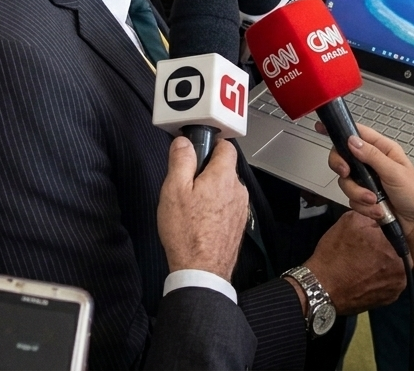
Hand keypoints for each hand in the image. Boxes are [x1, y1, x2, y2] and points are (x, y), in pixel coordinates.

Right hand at [158, 137, 248, 280]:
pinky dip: (215, 207)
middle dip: (206, 171)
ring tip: (190, 206)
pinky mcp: (238, 224)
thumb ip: (181, 161)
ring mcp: (240, 209)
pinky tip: (199, 220)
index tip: (197, 149)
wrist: (201, 271)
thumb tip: (183, 142)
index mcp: (223, 177)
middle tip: (186, 183)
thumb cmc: (187, 234)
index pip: (226, 146)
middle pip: (224, 168)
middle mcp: (237, 190)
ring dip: (211, 191)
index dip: (210, 144)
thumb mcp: (173, 190)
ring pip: (225, 188)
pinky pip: (227, 206)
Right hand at [302, 211, 405, 314]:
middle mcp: (400, 270)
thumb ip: (370, 214)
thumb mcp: (349, 221)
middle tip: (367, 248)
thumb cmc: (335, 255)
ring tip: (364, 262)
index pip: (396, 232)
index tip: (373, 234)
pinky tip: (365, 274)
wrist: (322, 288)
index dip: (384, 232)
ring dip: (383, 263)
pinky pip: (389, 282)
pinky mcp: (390, 299)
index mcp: (393, 248)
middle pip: (397, 250)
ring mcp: (396, 287)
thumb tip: (379, 213)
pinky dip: (380, 277)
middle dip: (385, 248)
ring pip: (394, 267)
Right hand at [320, 122, 413, 229]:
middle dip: (343, 168)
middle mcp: (372, 163)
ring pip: (346, 182)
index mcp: (382, 149)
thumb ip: (372, 155)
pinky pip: (351, 199)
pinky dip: (363, 206)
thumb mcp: (395, 172)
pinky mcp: (364, 196)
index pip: (357, 134)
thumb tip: (351, 140)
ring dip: (359, 194)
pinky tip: (377, 210)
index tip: (321, 128)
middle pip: (343, 158)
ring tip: (375, 201)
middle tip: (347, 173)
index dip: (339, 130)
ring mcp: (367, 180)